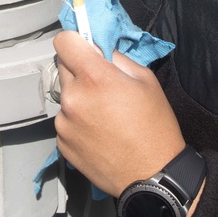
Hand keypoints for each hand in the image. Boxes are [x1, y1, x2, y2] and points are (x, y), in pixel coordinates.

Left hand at [53, 31, 185, 196]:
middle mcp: (73, 97)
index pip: (63, 41)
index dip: (75, 41)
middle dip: (80, 70)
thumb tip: (99, 47)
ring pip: (65, 95)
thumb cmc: (155, 127)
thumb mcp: (145, 80)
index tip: (84, 47)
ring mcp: (64, 122)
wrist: (152, 175)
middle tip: (102, 84)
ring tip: (104, 114)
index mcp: (94, 77)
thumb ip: (117, 58)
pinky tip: (99, 132)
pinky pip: (65, 120)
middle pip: (63, 67)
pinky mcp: (62, 142)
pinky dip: (77, 121)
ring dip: (79, 98)